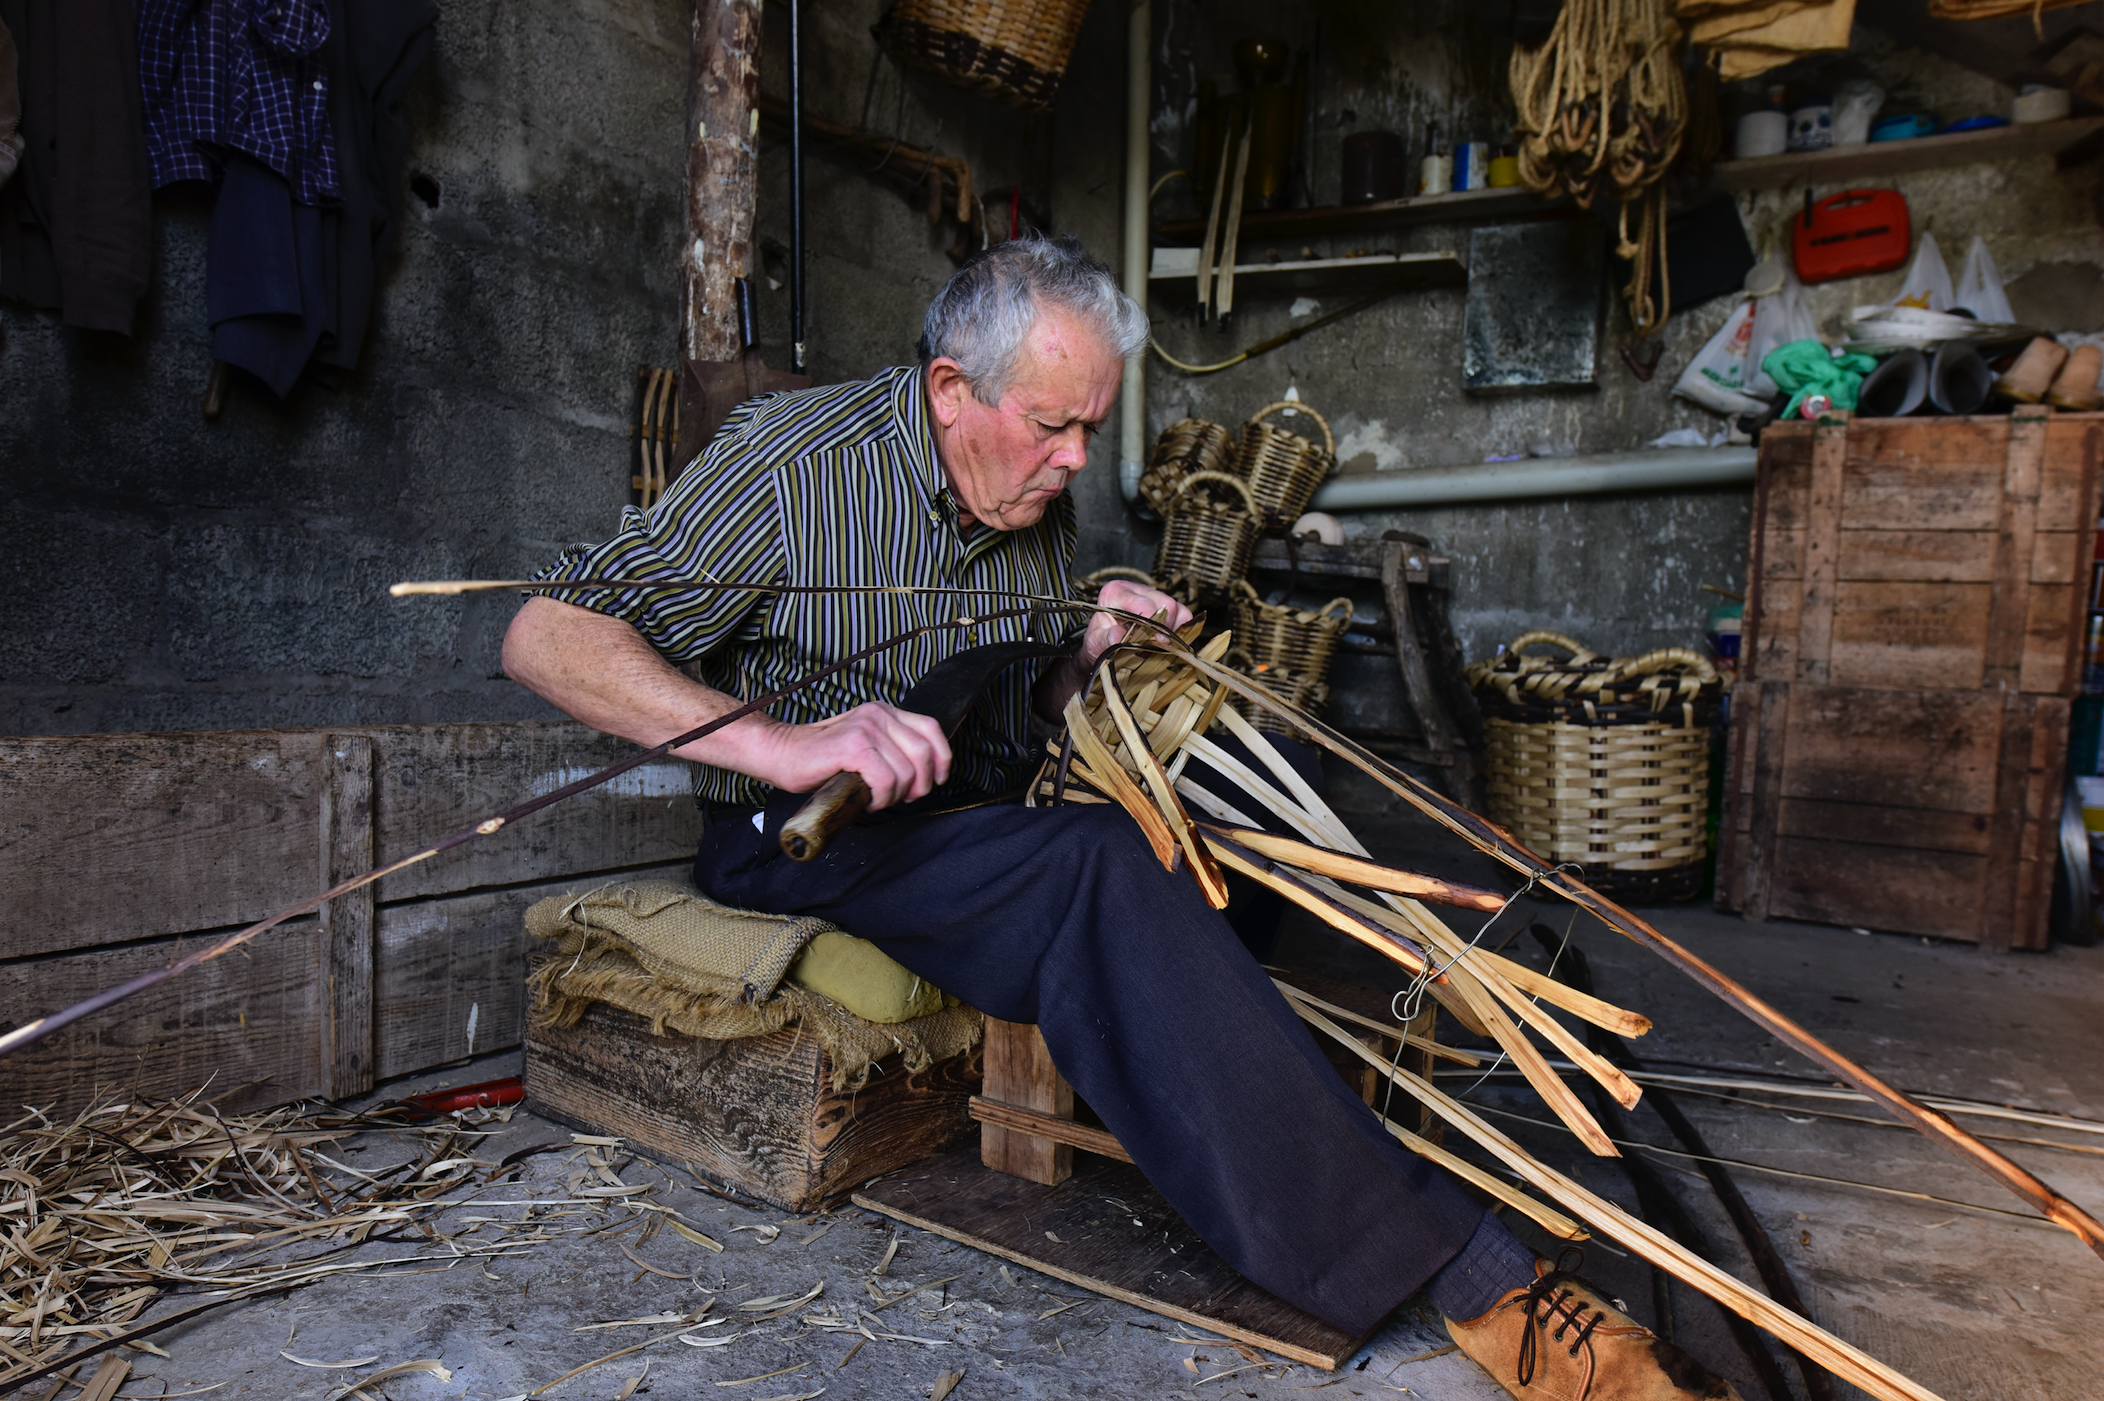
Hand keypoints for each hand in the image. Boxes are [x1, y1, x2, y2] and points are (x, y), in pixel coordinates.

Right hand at [747, 702, 951, 809]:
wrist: (780, 753)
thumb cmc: (820, 759)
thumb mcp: (864, 746)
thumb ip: (891, 750)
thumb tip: (924, 776)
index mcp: (884, 713)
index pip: (931, 730)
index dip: (942, 759)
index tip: (937, 780)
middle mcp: (878, 715)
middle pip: (924, 754)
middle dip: (920, 785)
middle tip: (901, 798)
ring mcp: (865, 728)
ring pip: (905, 772)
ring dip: (894, 796)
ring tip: (873, 798)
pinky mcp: (852, 746)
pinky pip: (885, 780)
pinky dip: (880, 798)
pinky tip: (865, 799)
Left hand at [1079, 579, 1193, 669]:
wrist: (1105, 644)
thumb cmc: (1100, 641)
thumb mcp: (1095, 642)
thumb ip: (1105, 639)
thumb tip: (1118, 636)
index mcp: (1116, 592)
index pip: (1143, 604)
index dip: (1153, 624)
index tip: (1157, 642)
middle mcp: (1137, 589)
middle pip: (1165, 603)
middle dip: (1163, 629)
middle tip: (1155, 647)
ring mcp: (1154, 596)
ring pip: (1177, 609)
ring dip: (1171, 631)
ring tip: (1156, 645)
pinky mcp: (1167, 606)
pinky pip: (1185, 616)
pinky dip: (1180, 631)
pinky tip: (1165, 641)